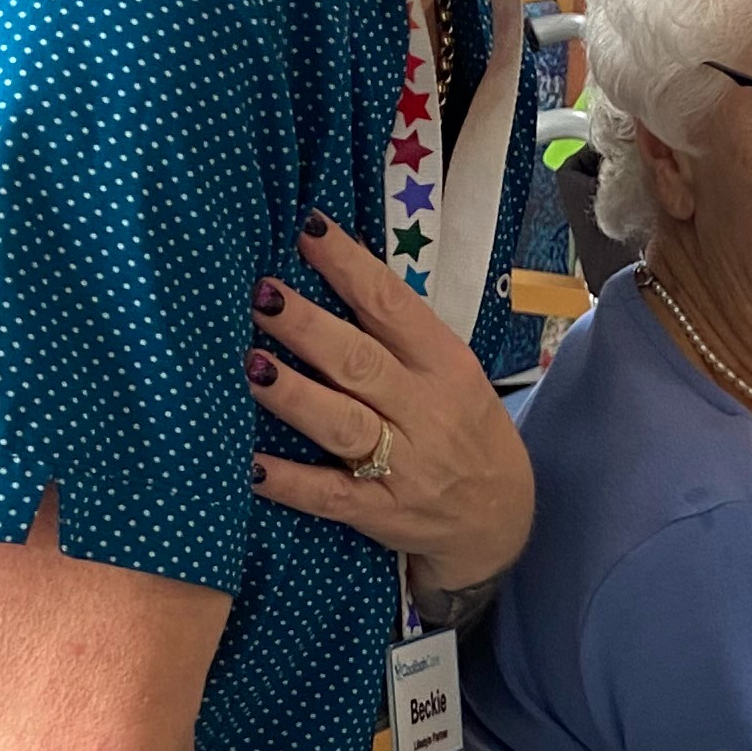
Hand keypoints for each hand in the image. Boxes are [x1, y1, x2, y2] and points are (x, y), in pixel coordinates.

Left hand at [249, 212, 534, 600]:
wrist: (501, 519)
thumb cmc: (466, 432)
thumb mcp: (454, 377)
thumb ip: (401, 340)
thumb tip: (332, 280)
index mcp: (446, 366)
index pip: (393, 305)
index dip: (349, 267)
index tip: (307, 231)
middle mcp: (426, 411)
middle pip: (360, 361)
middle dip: (307, 326)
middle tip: (261, 295)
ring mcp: (405, 466)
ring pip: (343, 424)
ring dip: (295, 394)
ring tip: (251, 364)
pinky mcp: (381, 512)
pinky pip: (329, 495)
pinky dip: (288, 481)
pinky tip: (250, 465)